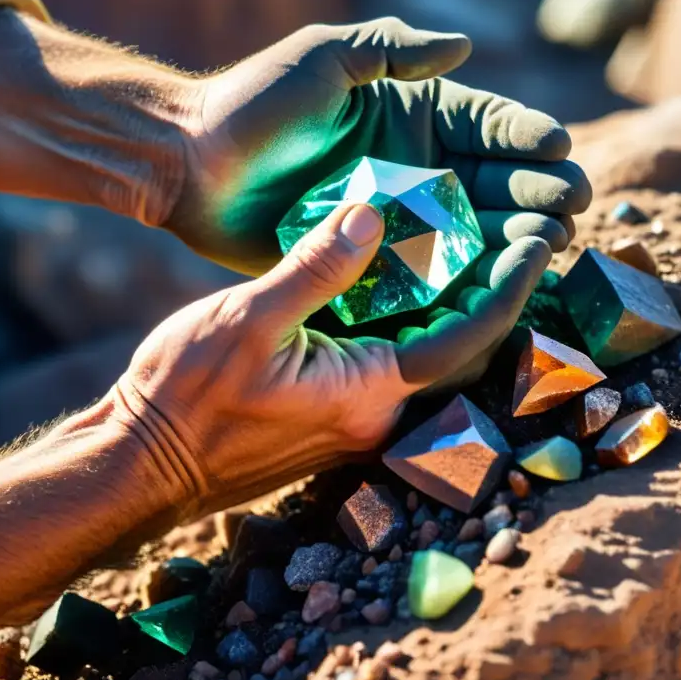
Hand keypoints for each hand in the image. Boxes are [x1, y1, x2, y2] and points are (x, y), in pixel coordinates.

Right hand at [115, 203, 550, 520]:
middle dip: (491, 293)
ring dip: (449, 305)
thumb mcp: (248, 318)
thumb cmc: (185, 396)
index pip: (467, 338)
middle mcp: (374, 415)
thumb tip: (373, 215)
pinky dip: (404, 319)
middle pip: (458, 350)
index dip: (510, 288)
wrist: (140, 464)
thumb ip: (318, 267)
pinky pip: (386, 361)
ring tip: (470, 245)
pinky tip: (396, 278)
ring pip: (423, 356)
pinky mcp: (328, 413)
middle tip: (515, 234)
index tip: (540, 242)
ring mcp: (351, 419)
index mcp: (369, 394)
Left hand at [168, 17, 590, 275]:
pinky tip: (497, 284)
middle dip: (536, 190)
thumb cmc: (253, 105)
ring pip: (471, 228)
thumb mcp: (323, 60)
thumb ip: (390, 51)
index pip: (485, 123)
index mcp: (410, 115)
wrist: (191, 167)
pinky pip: (426, 270)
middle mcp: (414, 167)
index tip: (557, 148)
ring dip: (512, 235)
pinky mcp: (369, 259)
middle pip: (492, 180)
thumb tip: (463, 46)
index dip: (525, 135)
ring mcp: (395, 217)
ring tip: (549, 242)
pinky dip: (464, 277)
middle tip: (571, 206)